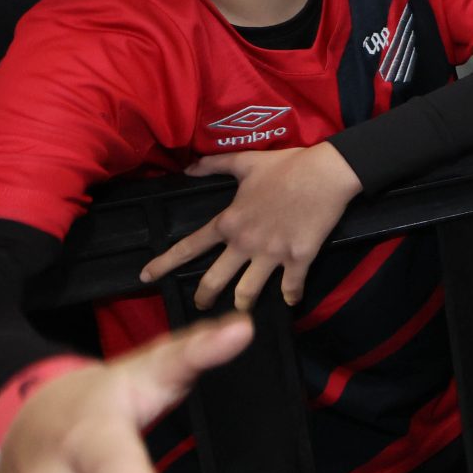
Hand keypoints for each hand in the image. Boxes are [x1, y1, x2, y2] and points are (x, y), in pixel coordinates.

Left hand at [142, 143, 362, 310]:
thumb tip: (189, 168)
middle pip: (214, 280)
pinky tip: (289, 301)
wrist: (326, 173)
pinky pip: (291, 287)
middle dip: (204, 297)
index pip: (188, 247)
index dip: (164, 264)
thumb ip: (214, 165)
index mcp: (229, 222)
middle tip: (202, 305)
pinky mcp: (299, 258)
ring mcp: (272, 254)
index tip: (146, 277)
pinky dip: (290, 296)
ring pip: (248, 292)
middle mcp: (245, 243)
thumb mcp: (245, 161)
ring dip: (242, 304)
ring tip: (241, 310)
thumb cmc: (286, 165)